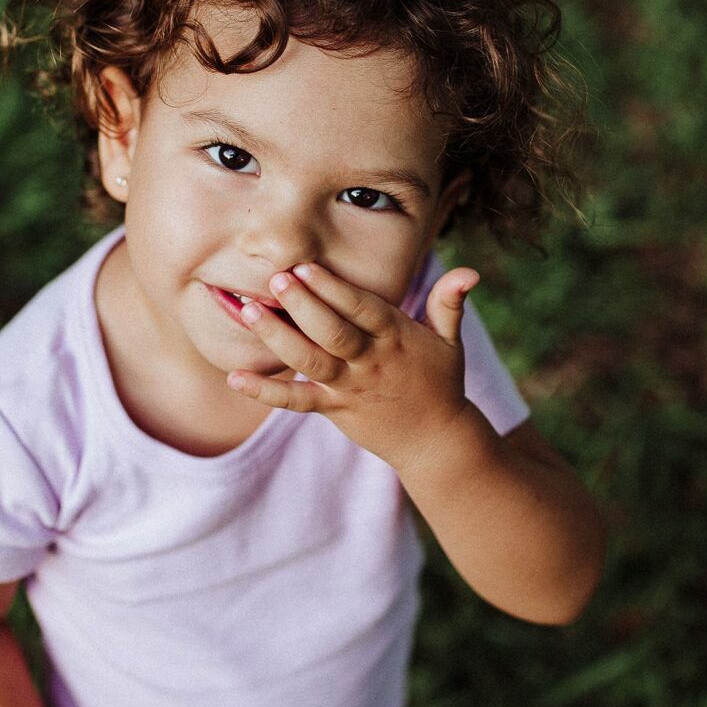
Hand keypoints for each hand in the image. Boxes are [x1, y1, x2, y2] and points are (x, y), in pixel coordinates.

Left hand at [226, 261, 487, 473]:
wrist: (435, 441)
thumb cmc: (440, 381)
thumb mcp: (450, 340)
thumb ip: (450, 302)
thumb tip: (470, 271)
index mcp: (395, 336)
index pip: (362, 308)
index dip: (334, 288)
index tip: (305, 265)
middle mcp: (370, 360)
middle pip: (333, 332)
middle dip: (304, 305)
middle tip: (274, 279)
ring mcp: (350, 387)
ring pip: (311, 362)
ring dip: (279, 338)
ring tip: (249, 312)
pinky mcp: (335, 410)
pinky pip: (297, 401)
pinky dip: (266, 390)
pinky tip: (236, 377)